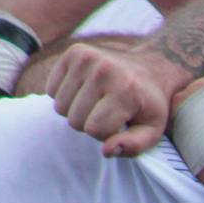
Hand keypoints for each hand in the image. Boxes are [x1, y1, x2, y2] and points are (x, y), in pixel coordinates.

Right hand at [47, 40, 192, 156]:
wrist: (151, 70)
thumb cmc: (149, 106)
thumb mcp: (151, 131)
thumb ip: (133, 146)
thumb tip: (106, 151)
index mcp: (125, 90)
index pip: (94, 130)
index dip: (105, 135)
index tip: (118, 125)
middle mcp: (104, 70)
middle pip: (74, 120)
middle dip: (90, 124)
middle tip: (107, 113)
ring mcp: (87, 58)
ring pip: (60, 107)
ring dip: (76, 111)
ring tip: (96, 103)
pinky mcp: (74, 52)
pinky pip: (52, 89)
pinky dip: (65, 96)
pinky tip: (85, 91)